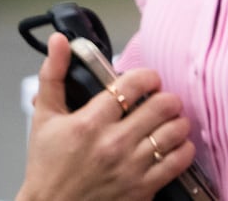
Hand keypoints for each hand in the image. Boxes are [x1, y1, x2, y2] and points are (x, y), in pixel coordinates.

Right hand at [16, 33, 196, 200]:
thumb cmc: (47, 167)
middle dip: (167, 98)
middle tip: (162, 100)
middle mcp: (112, 144)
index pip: (133, 84)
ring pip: (176, 130)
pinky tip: (174, 144)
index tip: (147, 80)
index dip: (147, 76)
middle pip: (162, 105)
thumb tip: (59, 41)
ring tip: (169, 121)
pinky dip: (183, 148)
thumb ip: (54, 75)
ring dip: (177, 121)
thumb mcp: (44, 119)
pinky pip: (180, 160)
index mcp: (89, 123)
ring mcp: (130, 167)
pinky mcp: (142, 188)